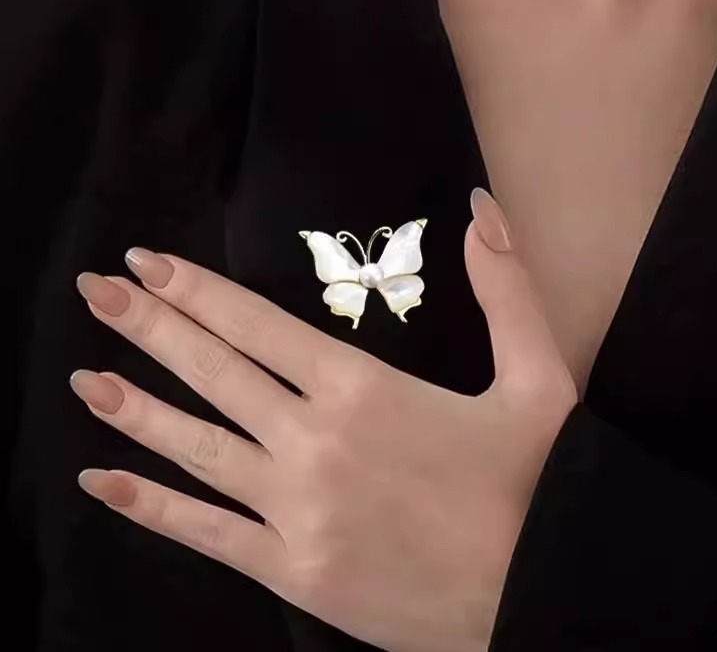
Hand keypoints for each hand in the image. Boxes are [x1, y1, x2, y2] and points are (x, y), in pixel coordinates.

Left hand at [71, 189, 576, 651]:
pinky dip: (150, 505)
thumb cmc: (539, 483)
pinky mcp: (294, 570)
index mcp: (364, 390)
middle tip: (94, 291)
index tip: (147, 263)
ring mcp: (296, 510)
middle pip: (214, 372)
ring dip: (136, 406)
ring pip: (197, 447)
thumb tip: (480, 210)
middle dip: (149, 326)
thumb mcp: (538, 377)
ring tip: (85, 376)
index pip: (258, 325)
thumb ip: (506, 289)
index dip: (197, 290)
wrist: (544, 592)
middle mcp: (315, 442)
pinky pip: (206, 532)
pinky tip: (103, 480)